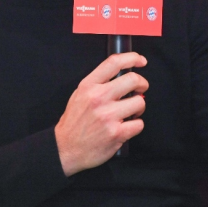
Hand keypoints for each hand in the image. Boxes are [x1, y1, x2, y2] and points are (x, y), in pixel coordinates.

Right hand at [55, 52, 148, 176]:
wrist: (65, 148)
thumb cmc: (74, 121)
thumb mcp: (79, 94)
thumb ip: (98, 83)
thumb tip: (122, 75)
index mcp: (89, 85)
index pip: (114, 63)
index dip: (132, 58)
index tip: (141, 60)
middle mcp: (98, 98)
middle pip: (133, 79)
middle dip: (142, 83)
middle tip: (140, 89)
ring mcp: (108, 116)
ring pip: (139, 102)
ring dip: (139, 107)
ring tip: (131, 111)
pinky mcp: (116, 133)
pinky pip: (139, 124)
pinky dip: (136, 125)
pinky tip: (127, 126)